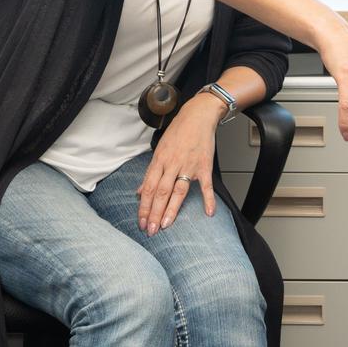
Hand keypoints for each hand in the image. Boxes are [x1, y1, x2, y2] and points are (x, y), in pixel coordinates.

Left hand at [137, 98, 219, 235]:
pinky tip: (208, 212)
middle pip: (160, 192)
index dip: (143, 207)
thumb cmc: (178, 132)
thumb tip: (139, 191)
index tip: (141, 222)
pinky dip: (208, 199)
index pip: (148, 188)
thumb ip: (150, 173)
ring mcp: (188, 166)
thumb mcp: (159, 149)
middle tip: (150, 230)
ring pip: (177, 191)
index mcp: (159, 161)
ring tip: (165, 225)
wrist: (198, 116)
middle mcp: (172, 164)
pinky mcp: (204, 166)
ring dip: (171, 210)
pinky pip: (206, 185)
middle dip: (154, 213)